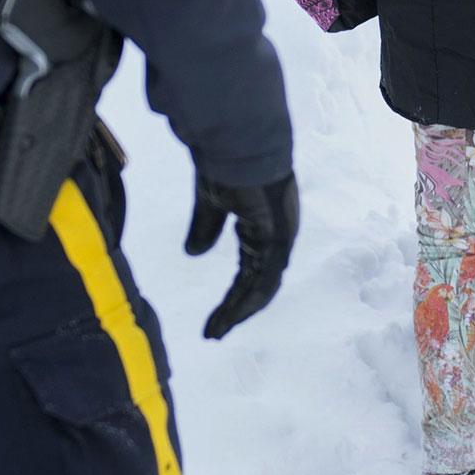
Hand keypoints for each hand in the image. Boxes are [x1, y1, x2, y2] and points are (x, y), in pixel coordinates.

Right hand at [185, 169, 298, 338]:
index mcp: (263, 226)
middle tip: (214, 332)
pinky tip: (230, 316)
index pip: (252, 270)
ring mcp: (281, 237)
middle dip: (236, 310)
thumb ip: (205, 228)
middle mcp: (277, 235)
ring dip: (239, 311)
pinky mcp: (278, 237)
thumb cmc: (226, 164)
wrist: (238, 142)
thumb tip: (193, 254)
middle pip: (258, 283)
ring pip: (262, 286)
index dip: (235, 295)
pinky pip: (265, 278)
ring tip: (215, 332)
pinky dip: (248, 300)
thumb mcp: (210, 202)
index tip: (216, 317)